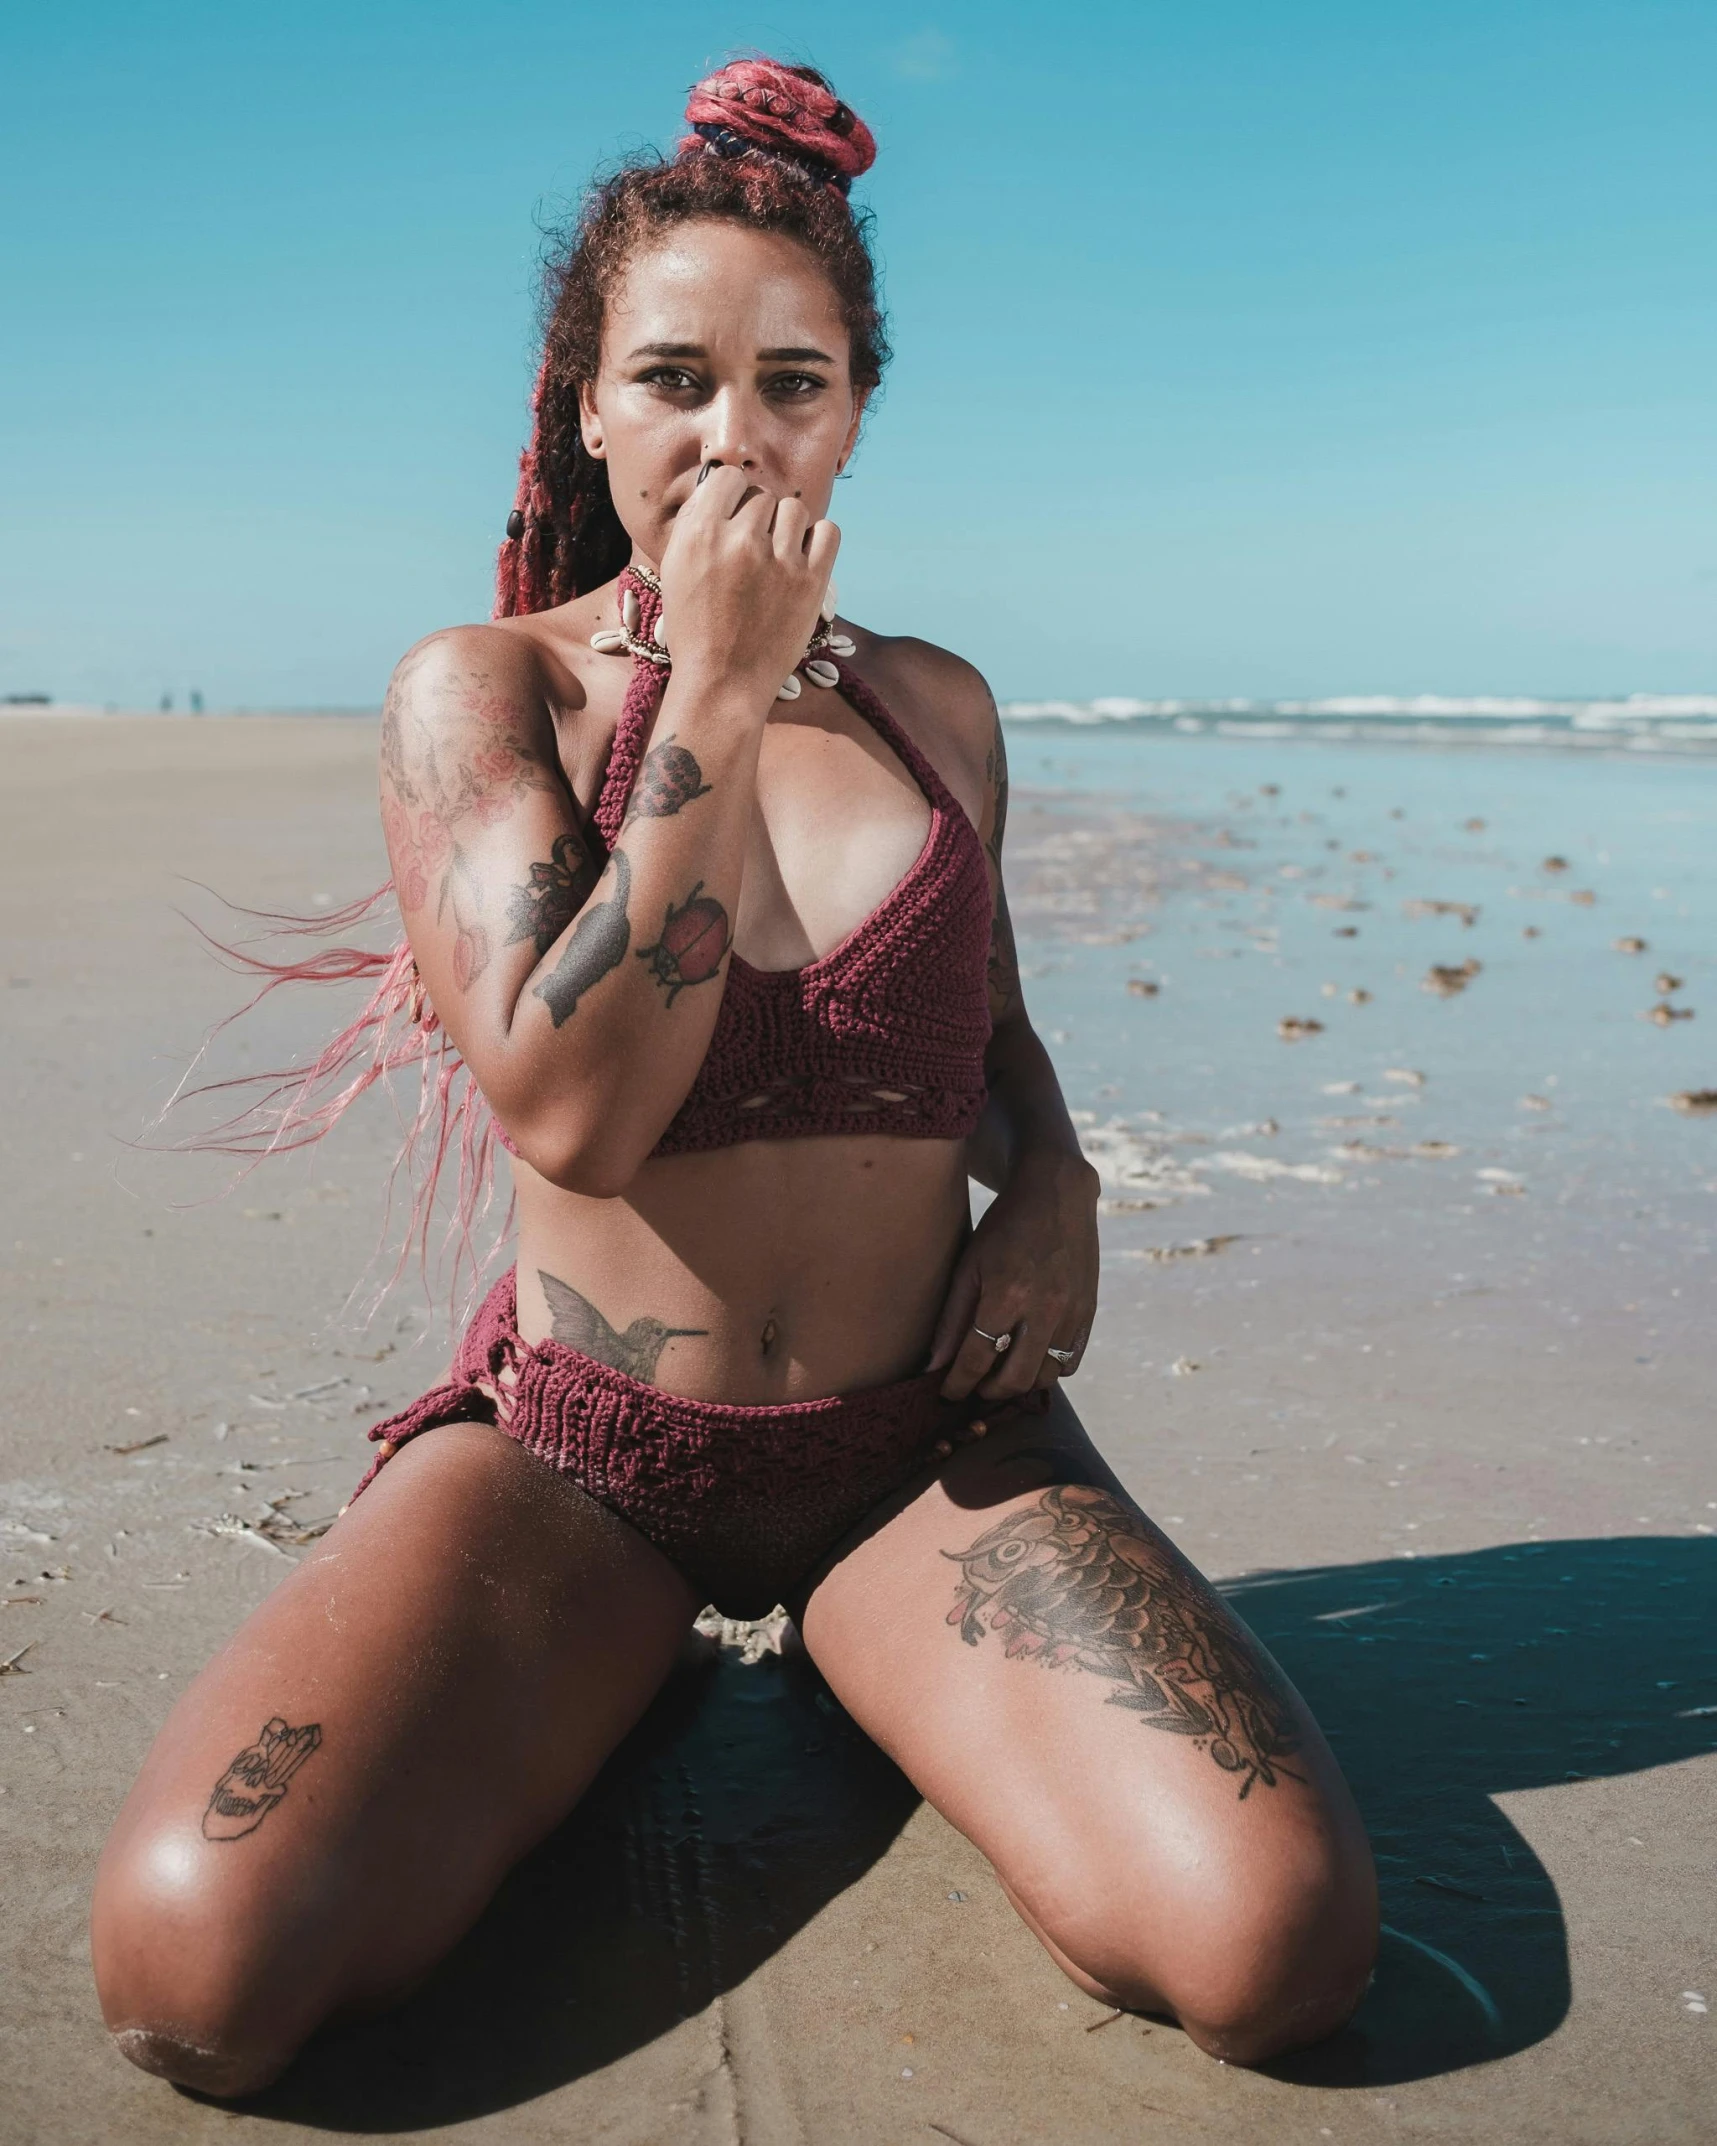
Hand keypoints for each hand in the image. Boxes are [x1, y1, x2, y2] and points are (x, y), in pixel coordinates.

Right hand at [658, 465, 838, 700]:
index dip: (733, 496)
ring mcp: (780, 560)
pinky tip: (803, 559)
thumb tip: (720, 484)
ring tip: (777, 558)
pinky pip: (828, 531)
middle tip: (753, 553)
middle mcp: (741, 540)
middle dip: (759, 520)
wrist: (723, 683)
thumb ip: (695, 523)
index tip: (734, 518)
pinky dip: (819, 540)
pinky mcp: (812, 581)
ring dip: (787, 528)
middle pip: (763, 497)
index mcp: (701, 534)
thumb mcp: (675, 570)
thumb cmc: (695, 629)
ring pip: (795, 510)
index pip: (728, 478)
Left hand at [928, 1149, 1100, 1401]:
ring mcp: (1072, 1313)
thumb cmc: (1005, 1226)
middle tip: (974, 1387)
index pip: (977, 1359)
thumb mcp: (969, 1264)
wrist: (1057, 1194)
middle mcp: (1044, 1309)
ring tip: (1000, 1376)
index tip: (946, 1393)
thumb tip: (934, 1365)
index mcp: (1007, 1295)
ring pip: (1045, 1377)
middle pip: (1014, 1379)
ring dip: (1019, 1385)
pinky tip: (1030, 1360)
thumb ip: (952, 1317)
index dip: (958, 1384)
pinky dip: (1049, 1371)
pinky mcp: (1089, 1312)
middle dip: (988, 1392)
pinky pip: (1071, 1362)